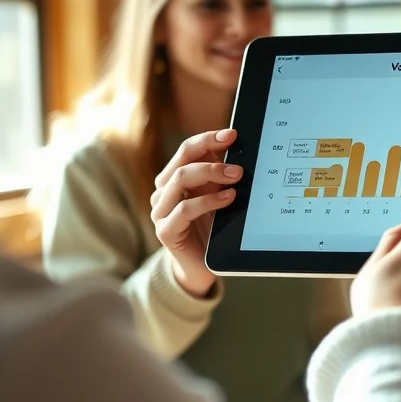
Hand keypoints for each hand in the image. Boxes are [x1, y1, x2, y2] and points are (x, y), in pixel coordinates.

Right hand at [150, 129, 243, 297]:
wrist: (201, 266)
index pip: (188, 150)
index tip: (232, 134)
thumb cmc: (211, 228)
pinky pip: (184, 209)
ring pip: (180, 180)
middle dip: (212, 156)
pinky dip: (208, 201)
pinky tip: (228, 198)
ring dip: (211, 175)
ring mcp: (160, 211)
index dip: (208, 139)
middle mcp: (163, 192)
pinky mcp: (165, 231)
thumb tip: (240, 149)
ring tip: (236, 179)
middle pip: (183, 161)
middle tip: (239, 164)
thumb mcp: (218, 196)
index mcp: (174, 178)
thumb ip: (221, 175)